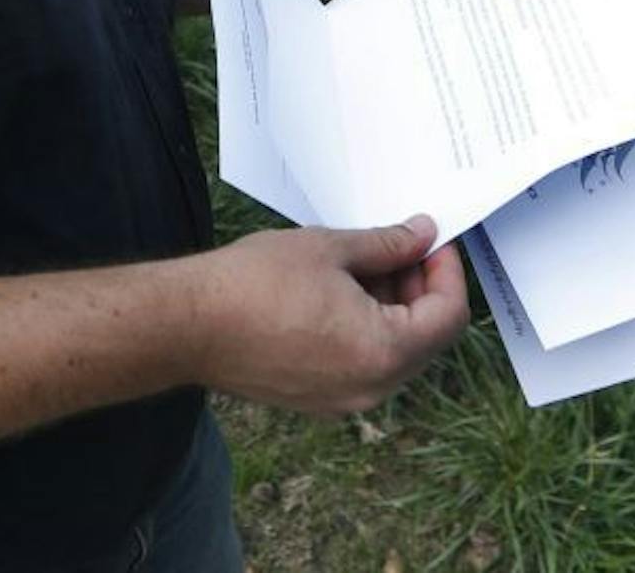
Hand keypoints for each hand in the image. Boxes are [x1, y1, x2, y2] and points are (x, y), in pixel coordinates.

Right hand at [189, 217, 469, 415]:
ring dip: (391, 306)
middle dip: (419, 286)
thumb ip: (387, 244)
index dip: (447, 270)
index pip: (447, 315)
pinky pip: (362, 363)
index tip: (432, 239)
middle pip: (425, 338)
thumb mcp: (330, 249)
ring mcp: (342, 400)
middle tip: (399, 243)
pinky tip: (338, 290)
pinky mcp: (316, 399)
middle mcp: (371, 388)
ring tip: (362, 261)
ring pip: (393, 351)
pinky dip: (365, 328)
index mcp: (383, 353)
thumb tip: (422, 235)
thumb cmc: (254, 284)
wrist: (187, 324)